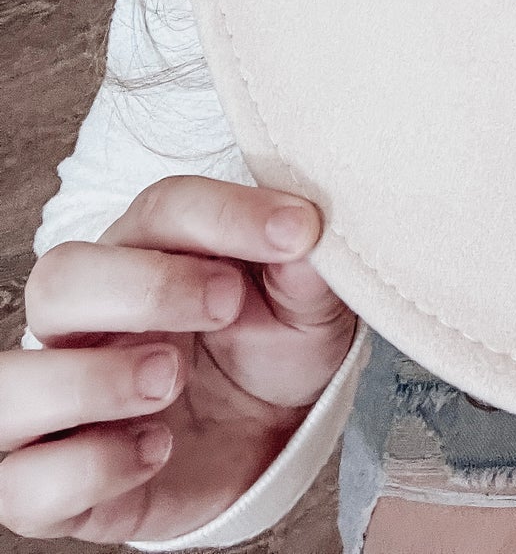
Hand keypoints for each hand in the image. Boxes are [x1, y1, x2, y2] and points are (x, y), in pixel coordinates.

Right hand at [0, 177, 356, 543]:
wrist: (270, 438)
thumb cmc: (272, 349)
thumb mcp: (306, 304)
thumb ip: (303, 265)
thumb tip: (308, 232)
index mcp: (147, 253)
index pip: (160, 209)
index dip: (226, 214)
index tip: (295, 231)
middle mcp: (87, 321)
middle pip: (61, 277)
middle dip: (144, 287)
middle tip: (226, 304)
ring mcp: (61, 403)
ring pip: (9, 383)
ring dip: (89, 380)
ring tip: (169, 380)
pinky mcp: (58, 483)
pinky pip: (22, 482)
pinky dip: (87, 469)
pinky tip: (156, 449)